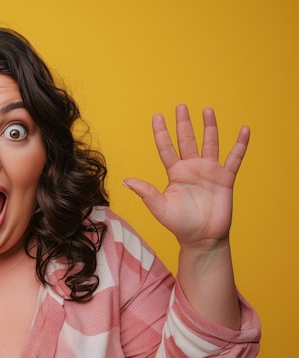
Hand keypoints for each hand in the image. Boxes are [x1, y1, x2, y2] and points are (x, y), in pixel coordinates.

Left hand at [123, 105, 249, 247]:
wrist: (202, 238)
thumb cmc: (179, 224)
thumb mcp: (160, 207)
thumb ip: (146, 192)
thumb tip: (126, 181)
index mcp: (175, 173)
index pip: (166, 147)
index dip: (161, 132)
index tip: (157, 116)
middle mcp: (191, 168)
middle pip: (187, 140)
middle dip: (184, 123)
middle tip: (181, 106)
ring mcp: (209, 171)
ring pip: (210, 144)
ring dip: (209, 127)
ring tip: (207, 110)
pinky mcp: (225, 179)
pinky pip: (234, 158)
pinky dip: (240, 144)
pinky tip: (244, 130)